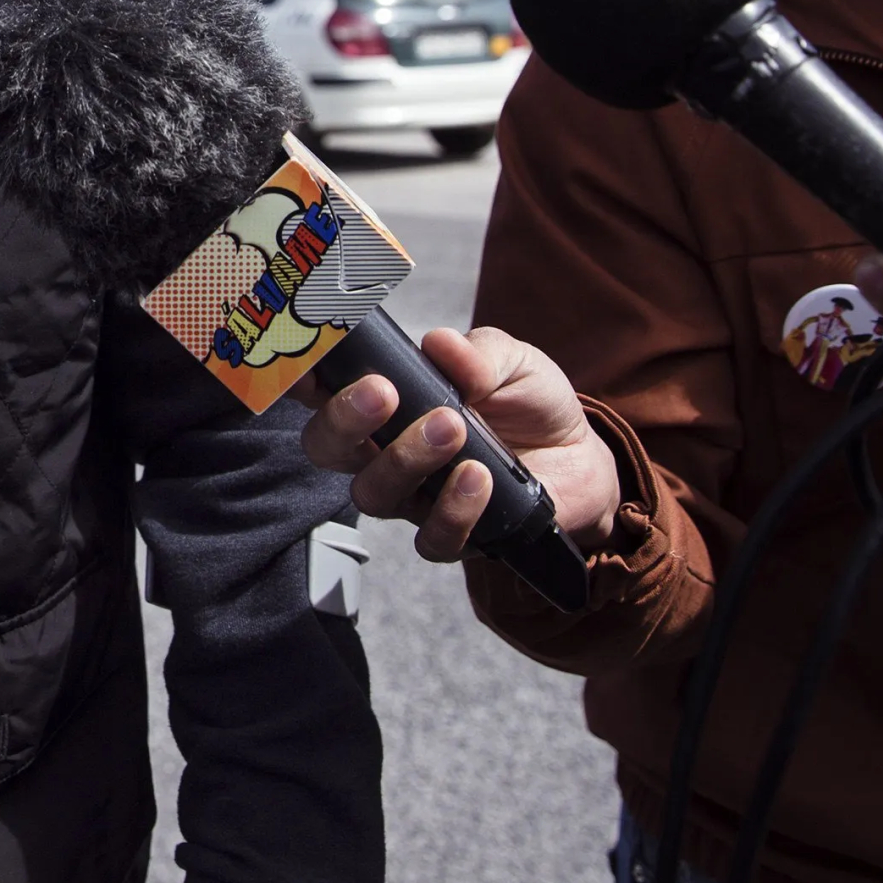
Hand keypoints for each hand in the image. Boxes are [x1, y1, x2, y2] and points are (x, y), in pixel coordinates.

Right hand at [297, 323, 621, 560]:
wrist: (581, 455)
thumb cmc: (528, 401)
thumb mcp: (511, 360)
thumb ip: (478, 353)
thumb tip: (441, 344)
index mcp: (384, 401)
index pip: (322, 390)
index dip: (302, 378)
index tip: (310, 362)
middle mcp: (382, 450)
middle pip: (327, 448)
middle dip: (343, 421)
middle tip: (382, 392)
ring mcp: (412, 496)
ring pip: (372, 494)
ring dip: (405, 458)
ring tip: (452, 426)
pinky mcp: (451, 534)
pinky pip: (431, 538)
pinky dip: (452, 509)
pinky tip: (478, 477)